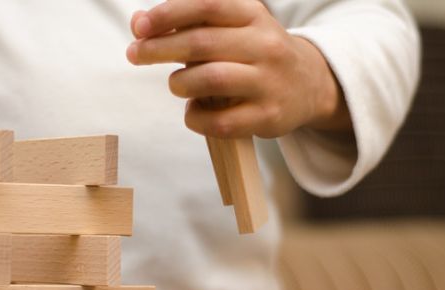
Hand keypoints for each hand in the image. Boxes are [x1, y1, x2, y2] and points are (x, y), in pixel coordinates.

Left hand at [127, 0, 350, 138]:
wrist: (309, 84)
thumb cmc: (253, 53)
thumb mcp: (230, 28)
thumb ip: (186, 24)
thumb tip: (137, 23)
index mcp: (253, 15)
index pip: (207, 5)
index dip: (169, 14)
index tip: (139, 26)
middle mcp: (265, 45)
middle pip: (202, 44)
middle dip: (159, 48)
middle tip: (134, 54)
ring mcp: (269, 82)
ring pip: (210, 80)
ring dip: (180, 83)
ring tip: (176, 84)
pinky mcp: (268, 117)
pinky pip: (219, 122)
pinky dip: (195, 118)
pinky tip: (193, 111)